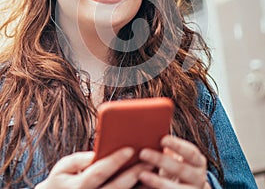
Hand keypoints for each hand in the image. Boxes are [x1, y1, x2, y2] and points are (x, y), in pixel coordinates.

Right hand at [36, 148, 152, 188]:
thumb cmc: (59, 184)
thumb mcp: (62, 168)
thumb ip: (78, 160)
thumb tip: (97, 153)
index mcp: (78, 186)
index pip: (98, 172)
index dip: (114, 160)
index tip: (130, 148)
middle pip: (116, 187)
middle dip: (134, 173)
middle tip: (150, 160)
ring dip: (140, 186)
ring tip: (154, 172)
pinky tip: (147, 184)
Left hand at [138, 135, 208, 187]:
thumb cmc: (180, 168)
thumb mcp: (182, 158)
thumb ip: (172, 148)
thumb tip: (152, 131)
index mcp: (198, 162)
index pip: (190, 152)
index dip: (177, 145)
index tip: (162, 139)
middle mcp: (199, 178)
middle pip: (181, 169)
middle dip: (162, 161)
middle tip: (143, 153)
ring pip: (176, 188)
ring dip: (158, 181)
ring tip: (141, 174)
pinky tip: (144, 186)